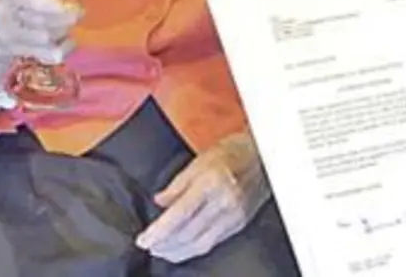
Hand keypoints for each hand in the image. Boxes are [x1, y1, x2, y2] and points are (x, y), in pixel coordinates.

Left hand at [136, 132, 269, 262]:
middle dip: (164, 245)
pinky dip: (194, 249)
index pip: (178, 215)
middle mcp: (222, 202)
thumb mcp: (198, 160)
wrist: (262, 156)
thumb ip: (177, 184)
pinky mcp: (239, 224)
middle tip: (149, 247)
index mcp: (209, 183)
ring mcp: (233, 216)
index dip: (158, 232)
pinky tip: (183, 249)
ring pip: (200, 244)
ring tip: (161, 252)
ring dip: (177, 252)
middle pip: (187, 233)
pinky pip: (213, 243)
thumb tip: (160, 202)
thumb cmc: (230, 153)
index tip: (143, 240)